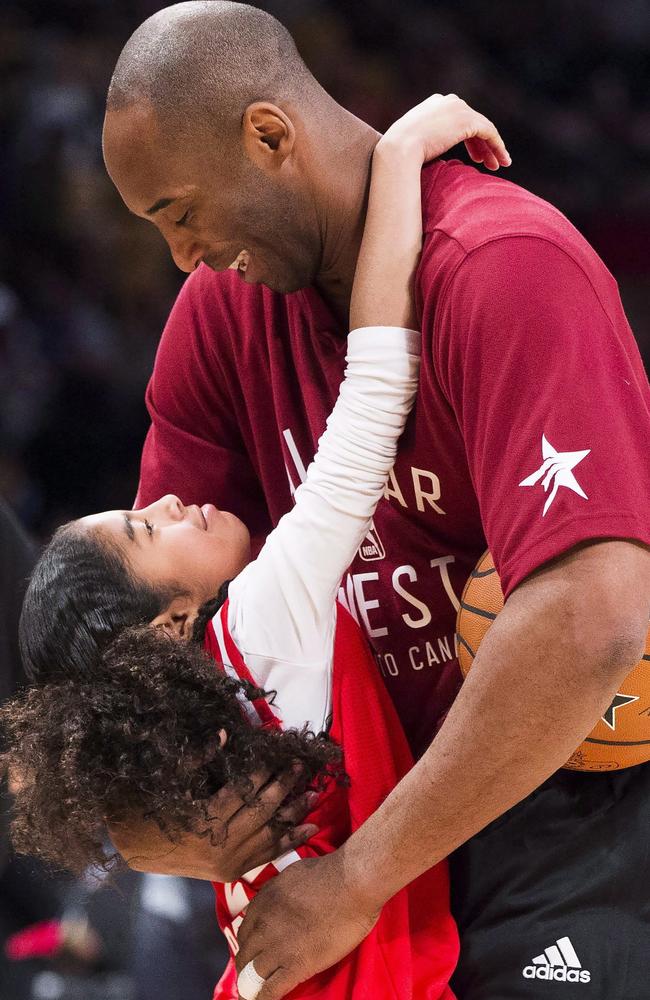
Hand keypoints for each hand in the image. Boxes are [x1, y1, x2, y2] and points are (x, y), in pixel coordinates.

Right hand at [109, 770, 317, 881]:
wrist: (134, 851)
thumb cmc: (147, 808)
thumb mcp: (168, 780)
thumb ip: (197, 758)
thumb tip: (225, 734)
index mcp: (202, 820)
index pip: (243, 791)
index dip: (263, 769)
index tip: (278, 752)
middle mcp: (219, 845)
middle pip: (261, 811)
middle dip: (284, 785)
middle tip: (301, 765)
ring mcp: (228, 862)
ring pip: (270, 834)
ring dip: (294, 813)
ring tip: (315, 793)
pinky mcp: (232, 872)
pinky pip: (267, 855)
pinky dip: (290, 841)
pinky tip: (309, 827)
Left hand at [235, 852, 379, 998]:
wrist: (351, 884)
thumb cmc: (330, 874)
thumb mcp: (291, 876)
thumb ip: (279, 894)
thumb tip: (279, 904)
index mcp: (262, 903)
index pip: (244, 931)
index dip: (250, 944)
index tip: (256, 951)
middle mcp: (262, 926)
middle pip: (245, 955)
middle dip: (247, 967)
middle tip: (254, 975)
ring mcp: (277, 947)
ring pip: (252, 976)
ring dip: (252, 986)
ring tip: (254, 993)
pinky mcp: (295, 966)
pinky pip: (270, 991)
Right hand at [378, 93, 510, 170]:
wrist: (399, 149)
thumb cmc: (399, 153)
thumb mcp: (411, 142)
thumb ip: (424, 142)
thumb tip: (427, 154)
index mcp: (433, 105)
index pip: (458, 120)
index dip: (469, 139)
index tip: (475, 157)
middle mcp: (448, 101)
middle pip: (472, 123)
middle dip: (481, 144)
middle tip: (487, 162)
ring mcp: (459, 109)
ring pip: (483, 128)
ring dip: (492, 147)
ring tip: (497, 165)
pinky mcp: (468, 120)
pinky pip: (489, 132)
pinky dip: (497, 146)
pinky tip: (501, 160)